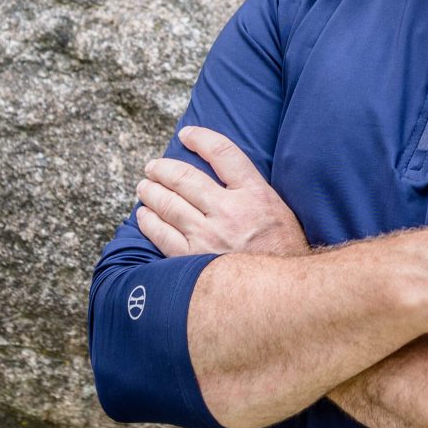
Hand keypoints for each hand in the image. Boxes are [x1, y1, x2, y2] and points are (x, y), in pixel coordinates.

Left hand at [135, 126, 308, 257]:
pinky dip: (150, 222)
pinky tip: (145, 216)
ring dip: (151, 192)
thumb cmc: (284, 251)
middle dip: (163, 168)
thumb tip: (227, 176)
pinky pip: (162, 235)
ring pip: (168, 204)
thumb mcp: (277, 210)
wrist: (283, 292)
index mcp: (254, 193)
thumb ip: (252, 192)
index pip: (222, 152)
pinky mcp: (193, 259)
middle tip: (153, 167)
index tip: (187, 135)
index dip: (200, 138)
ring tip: (144, 187)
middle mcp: (229, 210)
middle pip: (185, 178)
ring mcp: (208, 235)